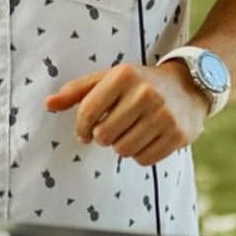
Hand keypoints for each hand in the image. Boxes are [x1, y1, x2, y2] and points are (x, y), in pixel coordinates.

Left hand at [45, 63, 208, 166]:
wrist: (187, 86)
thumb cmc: (138, 84)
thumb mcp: (108, 79)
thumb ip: (77, 91)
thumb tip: (48, 104)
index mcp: (124, 75)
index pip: (88, 111)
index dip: (81, 127)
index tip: (83, 133)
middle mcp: (145, 93)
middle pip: (104, 135)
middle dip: (102, 137)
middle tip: (111, 130)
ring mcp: (164, 115)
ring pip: (123, 150)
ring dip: (121, 146)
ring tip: (129, 132)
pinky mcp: (178, 135)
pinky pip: (144, 160)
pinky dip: (139, 155)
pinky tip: (145, 139)